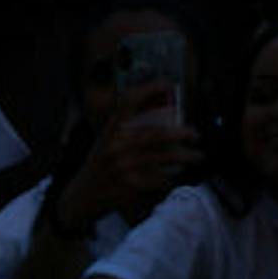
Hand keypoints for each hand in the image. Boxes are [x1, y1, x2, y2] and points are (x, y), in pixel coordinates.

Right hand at [55, 84, 203, 229]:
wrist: (82, 195)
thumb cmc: (101, 163)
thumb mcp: (108, 138)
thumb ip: (130, 124)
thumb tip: (167, 109)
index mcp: (111, 129)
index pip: (128, 101)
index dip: (149, 88)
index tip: (168, 83)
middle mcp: (116, 145)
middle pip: (158, 133)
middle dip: (183, 133)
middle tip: (195, 134)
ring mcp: (122, 165)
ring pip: (163, 157)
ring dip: (185, 156)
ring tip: (195, 156)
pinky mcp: (128, 185)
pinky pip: (159, 177)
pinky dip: (171, 175)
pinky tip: (176, 172)